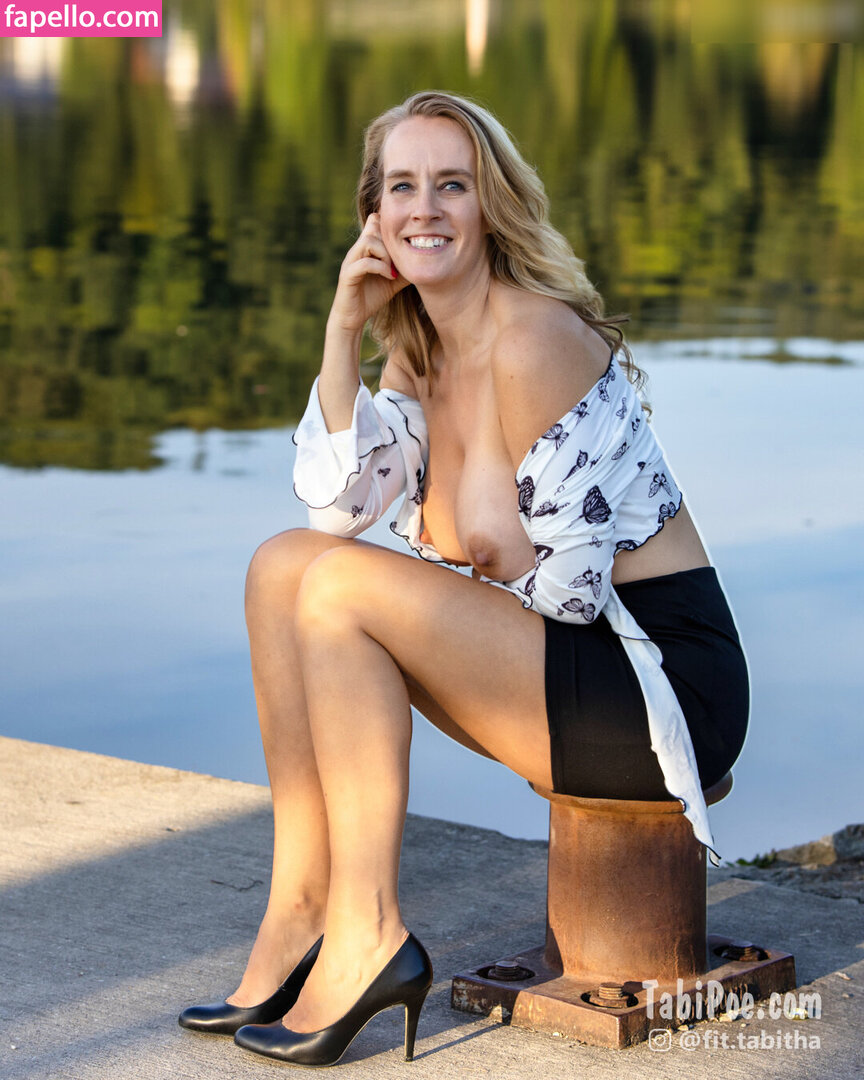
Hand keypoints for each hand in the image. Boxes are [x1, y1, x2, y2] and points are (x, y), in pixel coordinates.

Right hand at [327, 213, 407, 334]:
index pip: (375, 220)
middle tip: (398, 261)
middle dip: (391, 241)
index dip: (390, 227)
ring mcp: (351, 261)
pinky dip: (380, 268)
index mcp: (366, 248)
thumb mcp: (394, 280)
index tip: (403, 246)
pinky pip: (364, 263)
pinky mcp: (347, 275)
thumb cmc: (372, 297)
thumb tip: (424, 261)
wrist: (353, 318)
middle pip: (374, 225)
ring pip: (368, 241)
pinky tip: (389, 278)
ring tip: (393, 270)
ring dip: (386, 254)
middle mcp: (357, 250)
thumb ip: (404, 269)